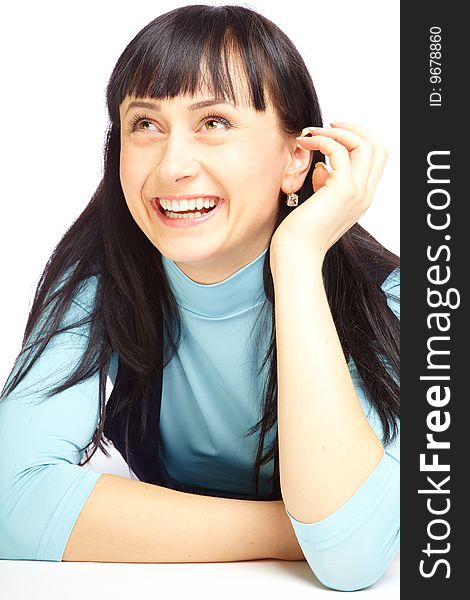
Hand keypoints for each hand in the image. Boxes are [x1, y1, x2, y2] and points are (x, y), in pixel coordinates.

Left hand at [270, 122, 388, 263]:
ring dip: (337, 132)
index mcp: (361, 198)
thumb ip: (324, 184)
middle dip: (353, 129)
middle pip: (377, 147)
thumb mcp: (315, 203)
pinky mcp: (342, 191)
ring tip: (311, 134)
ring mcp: (357, 193)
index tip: (332, 134)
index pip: (375, 158)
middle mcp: (365, 194)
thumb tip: (321, 167)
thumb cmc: (298, 233)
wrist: (296, 254)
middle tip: (327, 126)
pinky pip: (339, 152)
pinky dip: (322, 141)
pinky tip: (305, 144)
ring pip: (364, 145)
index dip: (357, 139)